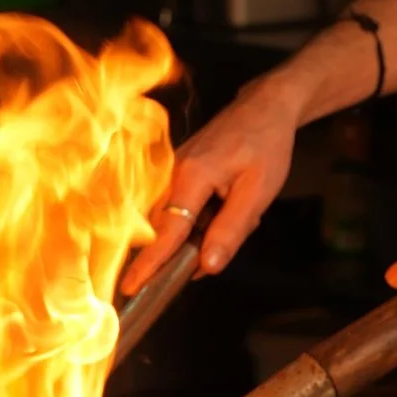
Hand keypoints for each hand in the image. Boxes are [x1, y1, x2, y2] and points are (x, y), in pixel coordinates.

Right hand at [123, 76, 301, 288]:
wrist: (266, 107)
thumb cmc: (266, 146)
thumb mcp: (258, 193)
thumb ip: (231, 231)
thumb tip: (207, 266)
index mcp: (192, 177)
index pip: (166, 232)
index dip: (150, 263)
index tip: (130, 288)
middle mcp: (174, 172)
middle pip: (169, 228)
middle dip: (191, 245)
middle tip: (231, 227)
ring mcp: (174, 169)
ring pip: (178, 218)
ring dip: (202, 228)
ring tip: (237, 207)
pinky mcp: (180, 169)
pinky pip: (183, 205)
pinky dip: (203, 215)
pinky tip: (229, 202)